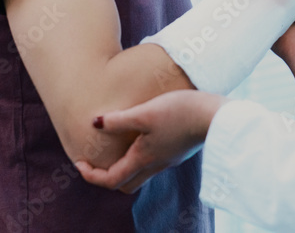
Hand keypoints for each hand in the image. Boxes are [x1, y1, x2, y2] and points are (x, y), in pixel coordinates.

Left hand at [74, 90, 226, 193]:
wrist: (216, 115)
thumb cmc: (180, 112)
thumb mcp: (144, 113)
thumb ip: (119, 120)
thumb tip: (94, 123)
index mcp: (143, 159)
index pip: (111, 180)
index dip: (91, 175)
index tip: (78, 163)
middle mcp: (156, 164)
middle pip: (126, 183)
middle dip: (106, 175)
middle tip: (95, 159)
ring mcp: (169, 158)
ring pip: (140, 172)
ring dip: (124, 164)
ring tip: (115, 144)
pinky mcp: (178, 149)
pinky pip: (153, 159)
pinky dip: (140, 154)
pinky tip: (141, 134)